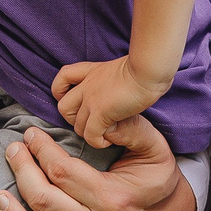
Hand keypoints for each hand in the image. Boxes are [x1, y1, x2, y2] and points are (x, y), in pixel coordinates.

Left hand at [0, 120, 195, 210]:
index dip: (41, 150)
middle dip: (22, 172)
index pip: (62, 172)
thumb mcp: (155, 148)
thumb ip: (130, 129)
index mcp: (112, 198)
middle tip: (13, 151)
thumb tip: (101, 119)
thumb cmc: (158, 179)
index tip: (30, 134)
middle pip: (45, 202)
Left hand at [51, 54, 168, 147]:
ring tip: (104, 134)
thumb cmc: (146, 67)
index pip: (63, 76)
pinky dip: (98, 142)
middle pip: (63, 107)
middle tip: (93, 123)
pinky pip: (90, 135)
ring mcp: (91, 100)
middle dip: (74, 120)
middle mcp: (87, 85)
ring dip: (89, 134)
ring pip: (76, 126)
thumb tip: (126, 85)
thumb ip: (116, 78)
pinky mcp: (101, 113)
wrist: (149, 69)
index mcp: (92, 71)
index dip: (62, 91)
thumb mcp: (124, 67)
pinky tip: (110, 141)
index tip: (77, 100)